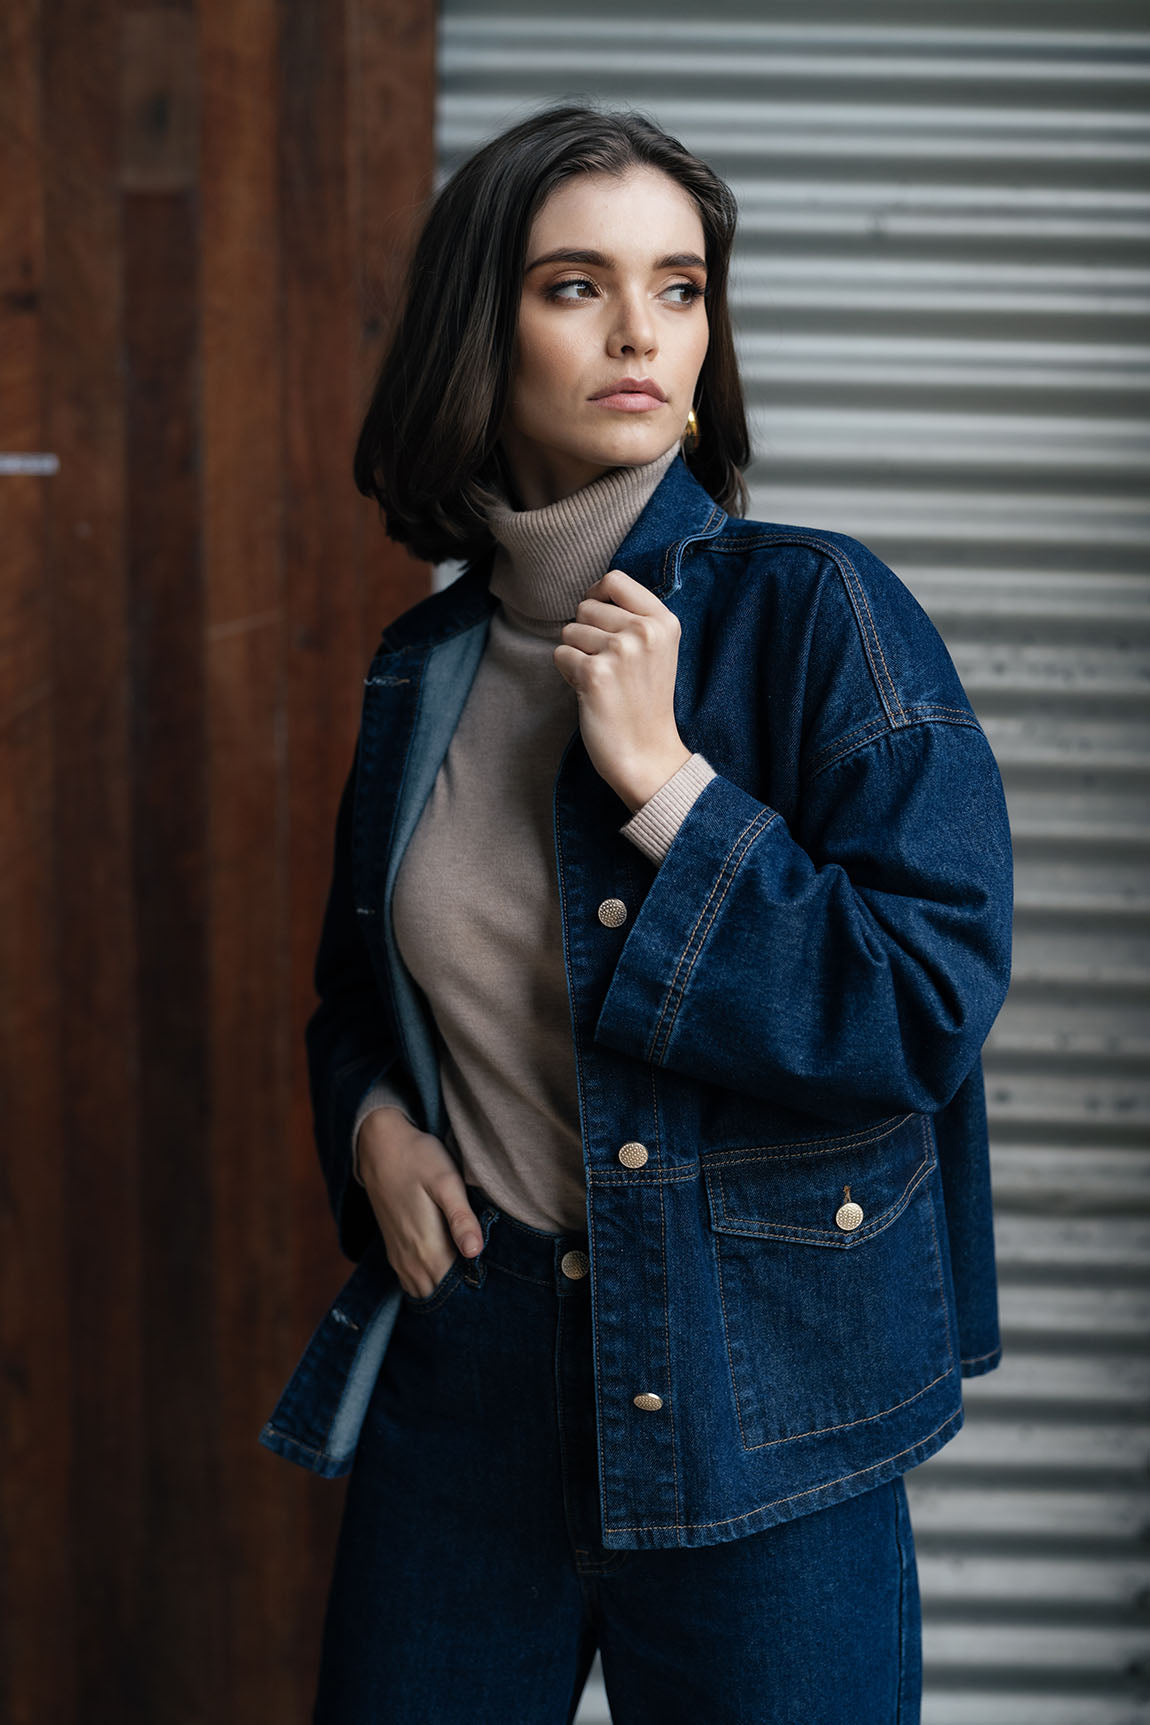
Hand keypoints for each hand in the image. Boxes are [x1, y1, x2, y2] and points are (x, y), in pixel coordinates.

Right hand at [357, 1108, 483, 1297]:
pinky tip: (448, 1270)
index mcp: (428, 1248)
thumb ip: (460, 1218)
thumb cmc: (418, 1159)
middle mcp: (411, 1261)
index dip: (477, 1289)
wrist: (379, 1147)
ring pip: (425, 1292)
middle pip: (442, 1295)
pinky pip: (413, 1283)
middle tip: (490, 1283)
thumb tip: (475, 1252)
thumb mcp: (446, 1181)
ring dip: (446, 1290)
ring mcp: (399, 1259)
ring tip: (470, 1278)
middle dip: (464, 1294)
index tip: (498, 1284)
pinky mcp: (394, 1251)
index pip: (457, 1288)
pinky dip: (430, 1284)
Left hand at [553, 567, 690, 810]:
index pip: (614, 580)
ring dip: (577, 655)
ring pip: (570, 631)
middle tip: (607, 666)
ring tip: (603, 681)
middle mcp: (644, 631)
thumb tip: (593, 593)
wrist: (647, 754)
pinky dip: (568, 675)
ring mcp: (620, 651)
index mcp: (664, 622)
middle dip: (586, 633)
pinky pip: (560, 655)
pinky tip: (591, 693)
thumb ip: (634, 618)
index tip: (598, 620)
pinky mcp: (594, 674)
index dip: (597, 596)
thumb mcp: (657, 650)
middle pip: (586, 606)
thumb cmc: (645, 701)